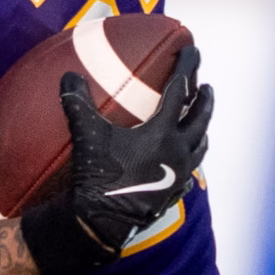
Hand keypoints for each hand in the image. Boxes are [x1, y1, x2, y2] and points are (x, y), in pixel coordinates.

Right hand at [20, 46, 212, 274]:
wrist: (101, 223)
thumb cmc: (97, 177)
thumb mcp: (86, 136)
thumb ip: (78, 103)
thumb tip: (68, 75)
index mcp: (162, 133)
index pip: (179, 92)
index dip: (186, 67)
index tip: (192, 50)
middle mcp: (178, 152)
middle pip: (199, 120)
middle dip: (204, 100)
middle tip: (206, 86)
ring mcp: (178, 176)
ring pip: (200, 149)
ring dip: (202, 132)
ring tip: (201, 125)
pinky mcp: (171, 196)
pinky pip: (188, 177)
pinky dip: (189, 165)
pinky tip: (185, 167)